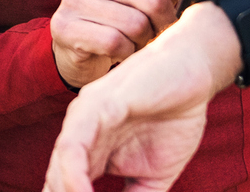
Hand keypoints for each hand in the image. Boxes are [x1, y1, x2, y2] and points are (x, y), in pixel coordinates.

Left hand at [43, 3, 241, 191]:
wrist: (193, 69)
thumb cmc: (173, 116)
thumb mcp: (155, 174)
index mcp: (90, 151)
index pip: (64, 187)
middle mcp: (79, 134)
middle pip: (56, 181)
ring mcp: (85, 117)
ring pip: (59, 166)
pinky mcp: (97, 104)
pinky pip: (74, 144)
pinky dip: (74, 174)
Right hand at [50, 0, 224, 88]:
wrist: (80, 50)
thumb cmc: (124, 16)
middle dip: (165, 22)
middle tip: (161, 32)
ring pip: (135, 24)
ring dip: (144, 41)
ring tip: (138, 42)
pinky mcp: (63, 26)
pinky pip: (114, 43)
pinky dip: (125, 54)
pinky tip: (120, 53)